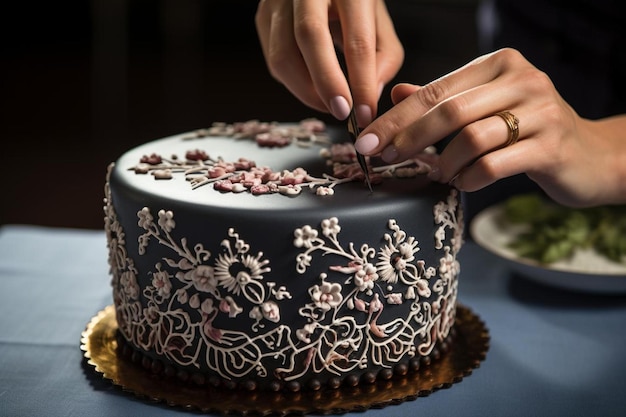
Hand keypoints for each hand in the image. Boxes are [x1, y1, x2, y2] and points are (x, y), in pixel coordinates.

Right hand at [255, 0, 403, 126]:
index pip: (356, 39)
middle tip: (342, 112)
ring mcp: (278, 1)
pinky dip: (294, 82)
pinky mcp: (263, 16)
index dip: (362, 82)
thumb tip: (370, 95)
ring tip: (329, 105)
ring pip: (283, 54)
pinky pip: (274, 60)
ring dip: (306, 90)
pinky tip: (312, 87)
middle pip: (309, 37)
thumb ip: (385, 56)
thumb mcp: (379, 20)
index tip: (365, 113)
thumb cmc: (353, 2)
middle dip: (326, 83)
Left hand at [354, 48, 625, 206]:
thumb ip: (443, 98)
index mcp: (500, 64)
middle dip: (407, 138)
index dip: (395, 117)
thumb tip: (396, 93)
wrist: (590, 156)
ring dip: (444, 162)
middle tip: (382, 158)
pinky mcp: (551, 146)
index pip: (436, 91)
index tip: (366, 139)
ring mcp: (541, 112)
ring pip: (471, 138)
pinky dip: (469, 178)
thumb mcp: (486, 106)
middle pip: (449, 112)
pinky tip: (462, 183)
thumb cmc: (528, 130)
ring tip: (437, 173)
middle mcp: (523, 80)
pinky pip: (493, 165)